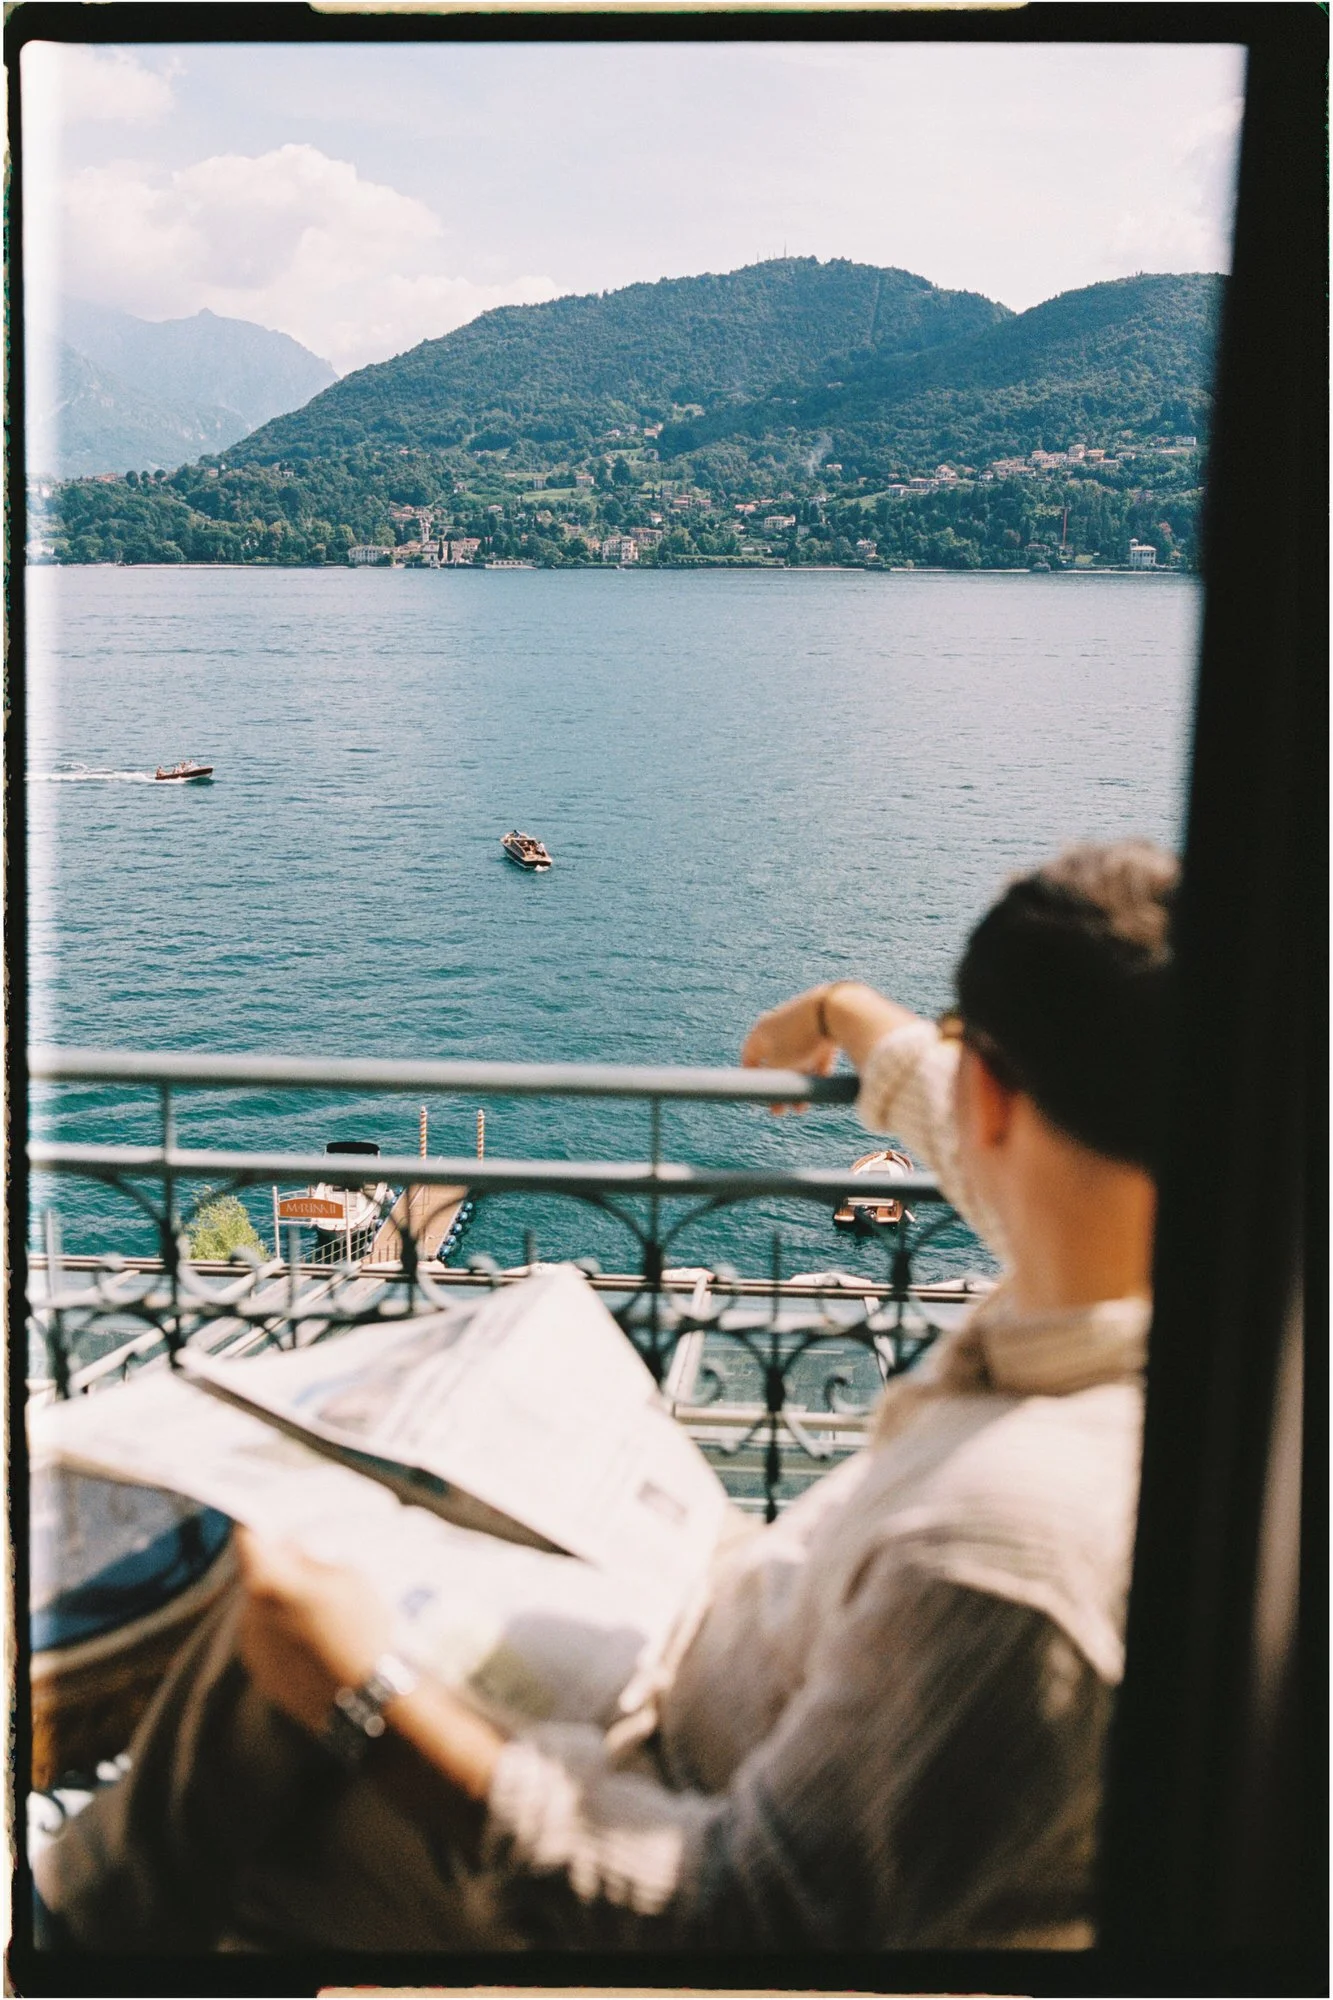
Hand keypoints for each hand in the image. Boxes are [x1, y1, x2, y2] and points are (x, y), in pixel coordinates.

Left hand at [235, 1528, 391, 1738]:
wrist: (367, 1703)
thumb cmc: (362, 1630)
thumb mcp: (349, 1577)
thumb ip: (311, 1558)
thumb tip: (291, 1550)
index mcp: (267, 1584)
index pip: (247, 1538)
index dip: (259, 1523)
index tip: (272, 1518)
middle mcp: (249, 1615)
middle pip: (255, 1575)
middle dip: (277, 1566)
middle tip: (309, 1565)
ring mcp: (252, 1648)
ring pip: (260, 1609)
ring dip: (279, 1602)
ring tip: (317, 1610)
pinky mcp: (261, 1675)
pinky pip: (266, 1639)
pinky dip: (283, 1632)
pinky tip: (315, 1641)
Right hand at [740, 986, 837, 1112]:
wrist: (832, 1010)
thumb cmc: (799, 1040)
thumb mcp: (781, 1068)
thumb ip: (773, 1086)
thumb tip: (771, 1103)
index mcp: (760, 1031)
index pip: (750, 1059)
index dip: (753, 1082)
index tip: (759, 1100)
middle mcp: (777, 1025)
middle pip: (776, 1063)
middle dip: (780, 1089)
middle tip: (781, 1110)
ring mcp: (800, 1025)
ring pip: (798, 1060)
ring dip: (799, 1084)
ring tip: (804, 1106)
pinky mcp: (821, 1026)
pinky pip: (816, 1053)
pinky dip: (816, 1070)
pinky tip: (821, 1088)